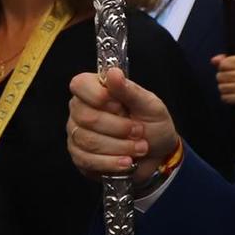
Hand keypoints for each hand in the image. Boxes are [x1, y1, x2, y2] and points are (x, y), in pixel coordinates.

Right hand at [66, 67, 179, 181]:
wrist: (159, 157)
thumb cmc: (153, 125)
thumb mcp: (150, 105)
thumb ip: (130, 90)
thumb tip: (113, 72)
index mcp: (94, 90)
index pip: (79, 84)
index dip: (98, 96)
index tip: (120, 106)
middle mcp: (80, 110)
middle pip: (86, 117)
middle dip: (118, 128)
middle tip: (139, 131)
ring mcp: (76, 134)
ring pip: (87, 140)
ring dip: (119, 147)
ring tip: (140, 148)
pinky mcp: (79, 157)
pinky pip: (87, 160)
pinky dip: (111, 163)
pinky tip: (127, 162)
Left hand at [212, 54, 234, 110]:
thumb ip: (224, 61)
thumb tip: (214, 60)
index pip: (222, 64)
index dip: (224, 69)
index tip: (233, 72)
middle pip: (220, 76)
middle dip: (223, 80)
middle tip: (234, 83)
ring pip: (221, 87)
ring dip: (225, 90)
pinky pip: (224, 97)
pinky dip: (227, 98)